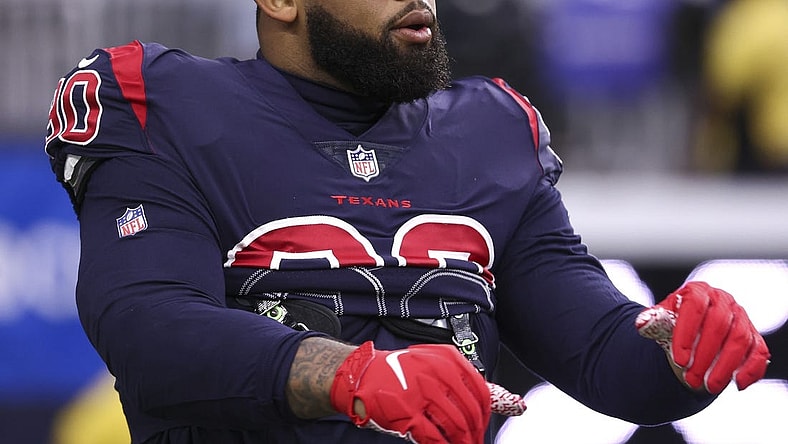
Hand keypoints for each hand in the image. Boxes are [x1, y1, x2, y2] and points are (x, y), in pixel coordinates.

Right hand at [330, 341, 491, 443]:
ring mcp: (421, 391)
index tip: (481, 427)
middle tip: (474, 442)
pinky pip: (434, 437)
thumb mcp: (439, 368)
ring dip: (463, 442)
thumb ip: (474, 385)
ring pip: (456, 426)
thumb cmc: (403, 372)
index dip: (485, 416)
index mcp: (448, 359)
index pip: (482, 393)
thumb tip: (517, 404)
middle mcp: (436, 372)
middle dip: (476, 433)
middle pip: (471, 412)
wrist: (363, 375)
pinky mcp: (407, 411)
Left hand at [636, 281, 770, 393]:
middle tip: (690, 379)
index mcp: (698, 291)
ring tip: (708, 387)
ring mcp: (741, 317)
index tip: (679, 359)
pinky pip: (758, 352)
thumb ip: (653, 320)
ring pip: (739, 340)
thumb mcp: (662, 320)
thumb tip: (641, 323)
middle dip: (704, 356)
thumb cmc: (675, 323)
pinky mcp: (754, 336)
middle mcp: (723, 300)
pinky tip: (737, 384)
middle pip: (719, 326)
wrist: (693, 329)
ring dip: (725, 367)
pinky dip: (750, 369)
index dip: (687, 334)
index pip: (695, 308)